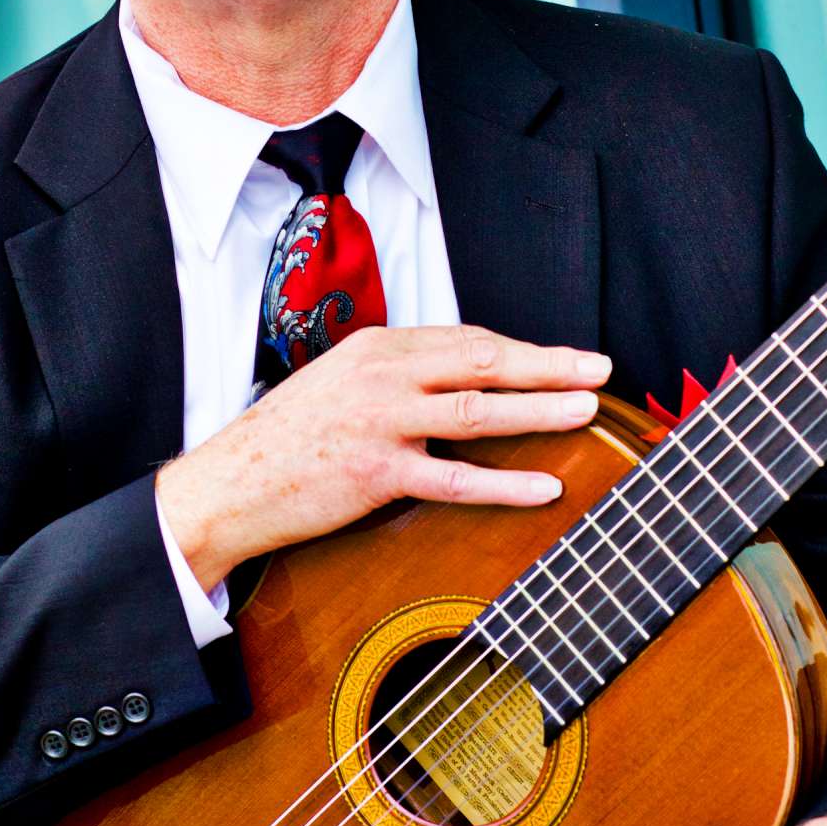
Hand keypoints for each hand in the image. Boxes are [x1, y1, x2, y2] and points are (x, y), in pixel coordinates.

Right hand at [155, 324, 611, 589]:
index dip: (523, 349)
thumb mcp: (341, 382)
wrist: (227, 484)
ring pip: (476, 410)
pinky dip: (505, 483)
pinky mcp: (374, 473)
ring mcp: (379, 422)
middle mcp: (382, 374)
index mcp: (377, 346)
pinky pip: (454, 479)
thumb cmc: (288, 439)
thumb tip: (463, 380)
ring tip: (585, 409)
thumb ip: (399, 375)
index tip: (568, 357)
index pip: (466, 339)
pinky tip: (545, 486)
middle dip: (548, 365)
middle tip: (599, 369)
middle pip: (482, 361)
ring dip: (538, 409)